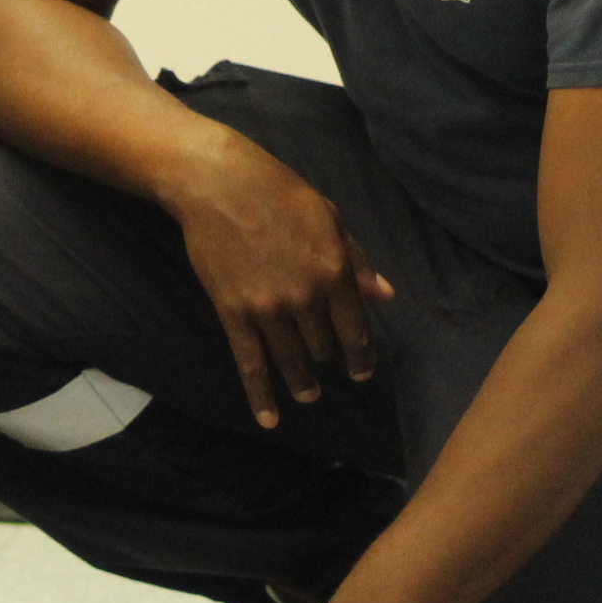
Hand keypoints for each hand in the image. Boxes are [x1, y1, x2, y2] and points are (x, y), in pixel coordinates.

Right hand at [159, 129, 392, 427]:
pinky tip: (269, 419)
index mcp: (334, 270)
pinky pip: (250, 364)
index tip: (363, 371)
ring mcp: (268, 309)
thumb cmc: (278, 191)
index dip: (362, 355)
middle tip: (330, 370)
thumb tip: (385, 295)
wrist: (216, 184)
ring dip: (303, 384)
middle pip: (324, 347)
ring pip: (292, 362)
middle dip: (331, 362)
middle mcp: (305, 297)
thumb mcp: (329, 217)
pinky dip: (260, 396)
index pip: (356, 329)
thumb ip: (356, 261)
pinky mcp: (234, 314)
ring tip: (309, 395)